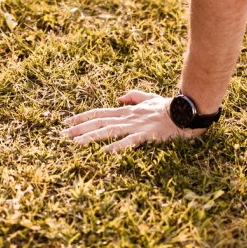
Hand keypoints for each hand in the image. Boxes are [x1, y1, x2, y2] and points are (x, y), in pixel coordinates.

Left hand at [62, 89, 201, 150]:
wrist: (184, 110)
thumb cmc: (168, 107)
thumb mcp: (148, 97)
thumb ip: (132, 96)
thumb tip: (118, 97)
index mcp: (126, 110)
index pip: (99, 112)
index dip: (82, 117)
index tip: (67, 121)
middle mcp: (126, 117)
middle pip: (98, 122)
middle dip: (79, 128)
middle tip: (62, 134)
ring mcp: (135, 126)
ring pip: (107, 131)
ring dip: (90, 137)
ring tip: (74, 143)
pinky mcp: (145, 135)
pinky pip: (127, 142)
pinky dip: (114, 146)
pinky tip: (103, 151)